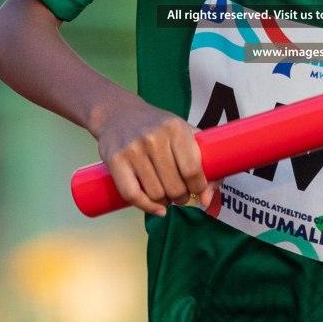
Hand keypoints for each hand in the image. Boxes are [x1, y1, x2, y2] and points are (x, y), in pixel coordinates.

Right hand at [93, 95, 217, 216]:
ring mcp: (134, 149)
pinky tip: (156, 208)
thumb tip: (207, 200)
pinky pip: (132, 195)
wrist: (119, 113)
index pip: (192, 170)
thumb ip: (205, 162)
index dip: (198, 187)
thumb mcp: (185, 132)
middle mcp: (154, 138)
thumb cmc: (158, 126)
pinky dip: (147, 208)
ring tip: (166, 197)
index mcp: (176, 128)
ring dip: (165, 203)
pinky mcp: (116, 160)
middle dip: (182, 197)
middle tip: (180, 194)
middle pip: (175, 186)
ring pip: (156, 194)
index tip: (197, 188)